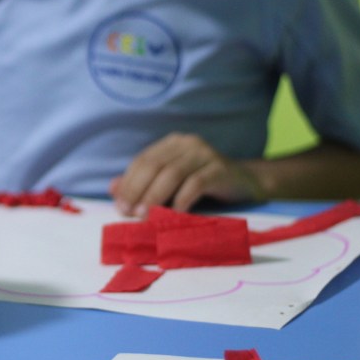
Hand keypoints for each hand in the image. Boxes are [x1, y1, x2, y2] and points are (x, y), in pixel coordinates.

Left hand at [108, 132, 266, 215]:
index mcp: (171, 144)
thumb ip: (144, 184)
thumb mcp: (171, 184)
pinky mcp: (221, 168)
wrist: (246, 183)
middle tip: (129, 212)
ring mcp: (205, 153)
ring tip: (145, 215)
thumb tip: (112, 188)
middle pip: (155, 166)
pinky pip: (197, 183)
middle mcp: (187, 143)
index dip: (129, 183)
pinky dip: (182, 199)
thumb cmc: (204, 184)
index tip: (119, 205)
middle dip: (138, 190)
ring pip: (173, 174)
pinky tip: (175, 213)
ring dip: (156, 196)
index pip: (142, 161)